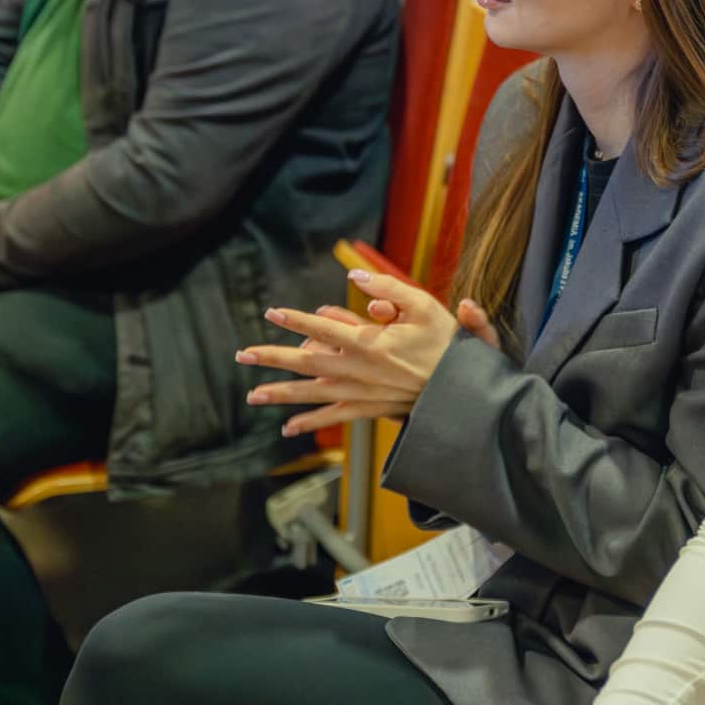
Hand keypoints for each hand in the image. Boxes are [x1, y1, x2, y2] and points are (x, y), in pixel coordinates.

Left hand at [237, 269, 499, 436]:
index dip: (296, 319)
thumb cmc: (445, 343)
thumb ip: (388, 288)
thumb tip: (354, 277)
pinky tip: (287, 428)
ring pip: (312, 394)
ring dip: (281, 394)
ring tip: (252, 396)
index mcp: (369, 342)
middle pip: (306, 363)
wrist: (461, 391)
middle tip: (243, 354)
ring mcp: (361, 393)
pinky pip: (333, 418)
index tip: (272, 313)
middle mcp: (358, 369)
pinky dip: (310, 422)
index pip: (322, 327)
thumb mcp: (423, 305)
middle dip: (272, 358)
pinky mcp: (368, 409)